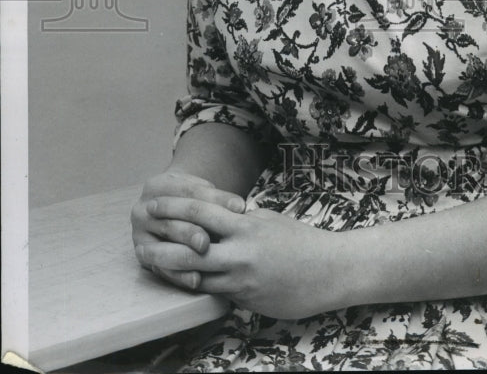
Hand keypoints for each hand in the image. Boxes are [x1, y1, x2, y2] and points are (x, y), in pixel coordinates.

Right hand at [131, 171, 245, 290]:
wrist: (175, 210)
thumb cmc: (194, 199)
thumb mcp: (203, 192)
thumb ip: (219, 199)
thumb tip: (240, 208)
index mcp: (155, 186)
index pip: (187, 191)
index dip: (214, 198)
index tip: (239, 207)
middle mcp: (141, 210)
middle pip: (172, 221)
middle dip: (192, 231)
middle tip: (209, 240)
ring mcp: (140, 235)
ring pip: (165, 246)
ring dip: (186, 253)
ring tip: (205, 256)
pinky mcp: (145, 258)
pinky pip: (161, 269)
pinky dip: (179, 275)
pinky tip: (196, 280)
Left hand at [134, 198, 342, 318]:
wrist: (329, 271)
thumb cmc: (300, 240)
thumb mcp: (268, 219)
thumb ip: (240, 220)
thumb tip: (218, 216)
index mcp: (246, 227)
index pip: (202, 213)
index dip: (174, 208)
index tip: (154, 203)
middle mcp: (240, 254)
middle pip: (190, 250)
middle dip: (162, 245)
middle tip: (140, 238)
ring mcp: (242, 281)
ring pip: (197, 277)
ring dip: (174, 271)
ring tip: (154, 263)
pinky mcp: (246, 301)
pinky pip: (215, 293)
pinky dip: (200, 286)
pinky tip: (185, 283)